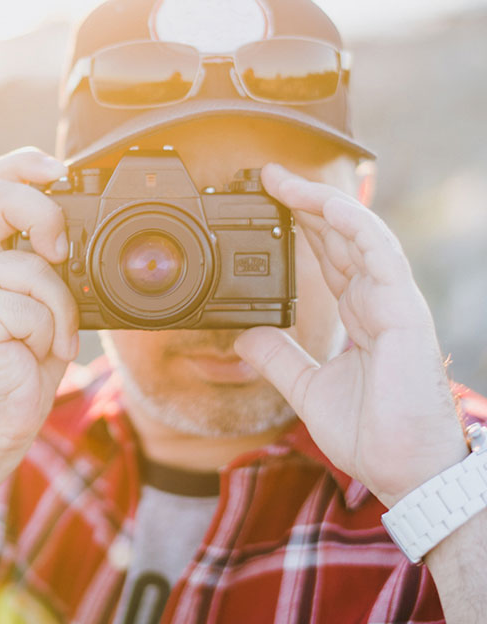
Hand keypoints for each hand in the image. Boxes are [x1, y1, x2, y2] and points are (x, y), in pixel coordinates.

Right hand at [0, 148, 78, 457]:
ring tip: (48, 338)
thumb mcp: (37, 298)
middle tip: (62, 253)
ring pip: (33, 267)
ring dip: (60, 310)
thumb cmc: (21, 358)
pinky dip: (52, 335)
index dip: (24, 164)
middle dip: (47, 216)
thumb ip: (44, 259)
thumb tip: (78, 230)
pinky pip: (35, 309)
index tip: (61, 170)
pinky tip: (35, 355)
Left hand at [234, 162, 467, 507]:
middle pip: (340, 236)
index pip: (329, 254)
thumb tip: (243, 337)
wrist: (403, 471)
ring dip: (322, 203)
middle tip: (269, 177)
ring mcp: (392, 301)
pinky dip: (355, 226)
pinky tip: (326, 206)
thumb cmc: (371, 433)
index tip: (269, 202)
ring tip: (285, 181)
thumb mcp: (306, 388)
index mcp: (359, 314)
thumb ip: (279, 358)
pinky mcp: (404, 311)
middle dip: (304, 202)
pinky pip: (380, 256)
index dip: (301, 225)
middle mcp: (376, 300)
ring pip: (359, 235)